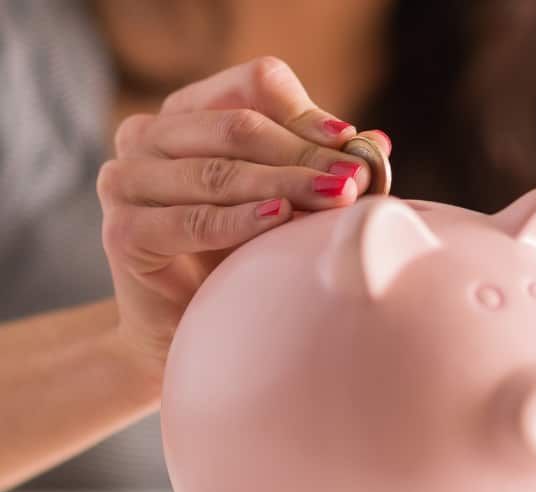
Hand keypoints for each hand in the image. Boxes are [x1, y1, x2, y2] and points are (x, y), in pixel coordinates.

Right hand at [97, 57, 391, 384]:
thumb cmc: (238, 255)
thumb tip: (377, 143)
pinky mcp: (122, 231)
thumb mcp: (284, 202)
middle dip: (305, 154)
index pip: (252, 86)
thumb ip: (320, 168)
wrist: (183, 326)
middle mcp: (148, 135)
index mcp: (189, 112)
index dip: (305, 114)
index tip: (350, 146)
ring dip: (284, 184)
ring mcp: (126, 179)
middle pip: (239, 125)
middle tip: (355, 181)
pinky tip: (278, 220)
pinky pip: (192, 221)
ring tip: (335, 198)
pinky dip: (239, 220)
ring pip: (218, 171)